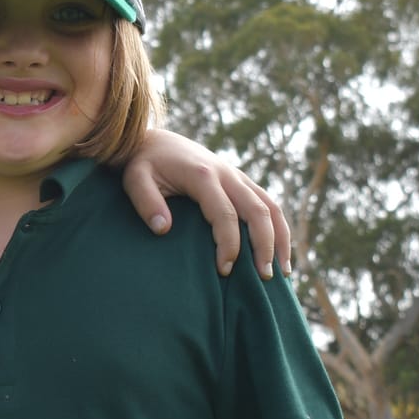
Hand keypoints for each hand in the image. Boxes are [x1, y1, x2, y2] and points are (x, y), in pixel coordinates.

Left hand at [122, 128, 290, 279]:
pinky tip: (279, 252)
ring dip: (281, 239)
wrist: (155, 141)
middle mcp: (227, 174)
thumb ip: (146, 202)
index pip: (225, 215)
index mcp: (203, 176)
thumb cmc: (142, 164)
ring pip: (271, 207)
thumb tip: (163, 229)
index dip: (229, 245)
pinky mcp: (240, 181)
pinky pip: (267, 204)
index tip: (224, 270)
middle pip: (259, 211)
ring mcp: (237, 176)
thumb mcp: (134, 179)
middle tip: (264, 278)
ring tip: (283, 272)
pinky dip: (278, 228)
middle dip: (265, 246)